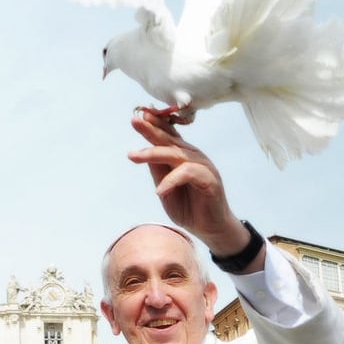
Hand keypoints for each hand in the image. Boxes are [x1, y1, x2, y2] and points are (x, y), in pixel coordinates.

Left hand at [128, 111, 252, 257]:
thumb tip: (144, 153)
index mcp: (183, 156)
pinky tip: (159, 190)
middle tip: (134, 120)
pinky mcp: (210, 180)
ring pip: (176, 154)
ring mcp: (203, 166)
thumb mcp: (165, 189)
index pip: (169, 136)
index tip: (139, 115)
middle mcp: (194, 157)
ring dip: (153, 153)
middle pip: (170, 140)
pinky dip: (171, 180)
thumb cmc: (188, 208)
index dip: (156, 124)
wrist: (210, 229)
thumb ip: (158, 171)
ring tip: (133, 156)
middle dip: (151, 129)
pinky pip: (188, 173)